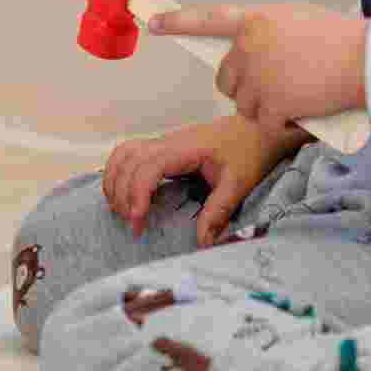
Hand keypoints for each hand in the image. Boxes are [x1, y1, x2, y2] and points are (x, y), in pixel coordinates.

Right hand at [101, 116, 304, 247]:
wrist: (255, 127)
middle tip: (133, 224)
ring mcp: (163, 142)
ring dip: (115, 181)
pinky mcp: (163, 147)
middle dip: (122, 194)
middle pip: (128, 162)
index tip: (138, 222)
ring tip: (123, 210)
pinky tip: (123, 191)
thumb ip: (218, 212)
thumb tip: (202, 243)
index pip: (147, 168)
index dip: (136, 194)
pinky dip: (119, 170)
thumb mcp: (238, 184)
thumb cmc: (247, 151)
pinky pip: (130, 152)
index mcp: (184, 149)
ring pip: (123, 154)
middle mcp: (167, 142)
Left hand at [149, 1, 367, 132]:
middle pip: (225, 79)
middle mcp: (248, 47)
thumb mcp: (297, 19)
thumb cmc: (341, 39)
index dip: (177, 22)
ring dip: (265, 108)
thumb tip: (252, 46)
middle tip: (277, 88)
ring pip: (244, 105)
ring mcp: (257, 78)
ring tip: (300, 96)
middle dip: (244, 88)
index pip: (205, 19)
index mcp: (254, 20)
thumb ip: (267, 32)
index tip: (153, 23)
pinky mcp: (270, 106)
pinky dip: (283, 125)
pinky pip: (264, 123)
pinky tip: (304, 113)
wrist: (366, 60)